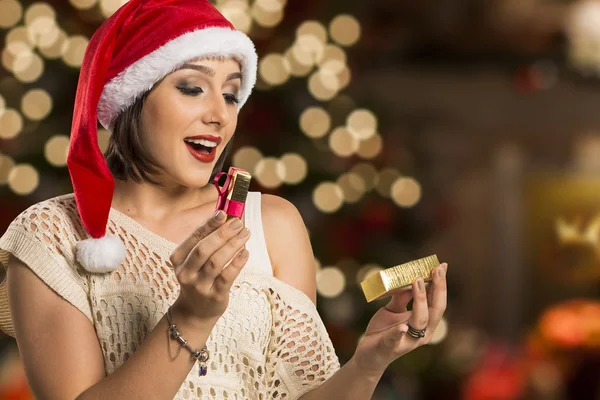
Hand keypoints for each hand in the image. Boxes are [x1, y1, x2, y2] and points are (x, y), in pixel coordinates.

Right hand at [168, 210, 250, 325]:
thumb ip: (207, 239)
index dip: (209, 224)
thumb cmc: (198, 277)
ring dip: (233, 245)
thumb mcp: (194, 260)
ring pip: (216, 262)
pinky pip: (227, 276)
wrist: (195, 311)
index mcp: (178, 258)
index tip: (223, 213)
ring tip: (245, 233)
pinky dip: (237, 262)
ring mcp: (199, 286)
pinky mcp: (214, 296)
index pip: (194, 237)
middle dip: (222, 234)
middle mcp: (186, 272)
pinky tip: (245, 252)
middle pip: (204, 249)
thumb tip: (227, 216)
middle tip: (238, 223)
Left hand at [352, 263, 447, 376]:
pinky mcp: (391, 346)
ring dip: (420, 300)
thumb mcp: (394, 308)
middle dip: (437, 289)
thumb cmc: (384, 330)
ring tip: (417, 281)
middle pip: (436, 310)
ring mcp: (408, 341)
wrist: (368, 353)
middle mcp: (423, 334)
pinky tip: (403, 327)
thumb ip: (402, 295)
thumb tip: (408, 278)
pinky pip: (396, 338)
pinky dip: (399, 332)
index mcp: (426, 323)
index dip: (441, 284)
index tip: (442, 266)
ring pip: (420, 321)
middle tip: (436, 269)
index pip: (438, 302)